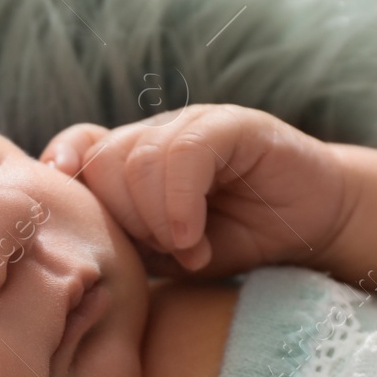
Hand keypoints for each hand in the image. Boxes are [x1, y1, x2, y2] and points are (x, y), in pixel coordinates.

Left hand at [39, 105, 348, 277]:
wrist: (312, 224)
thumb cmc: (233, 241)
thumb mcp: (164, 251)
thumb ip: (122, 239)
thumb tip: (71, 241)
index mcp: (132, 160)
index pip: (78, 147)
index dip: (64, 166)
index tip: (64, 206)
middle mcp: (156, 135)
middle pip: (103, 162)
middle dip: (125, 219)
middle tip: (163, 252)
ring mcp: (193, 124)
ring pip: (140, 159)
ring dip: (156, 219)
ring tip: (187, 249)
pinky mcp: (233, 125)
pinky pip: (187, 153)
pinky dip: (180, 203)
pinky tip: (192, 237)